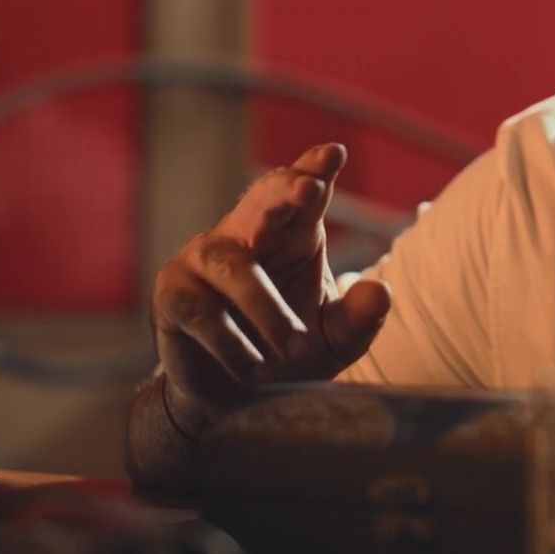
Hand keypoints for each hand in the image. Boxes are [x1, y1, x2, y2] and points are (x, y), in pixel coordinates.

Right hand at [150, 143, 392, 437]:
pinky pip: (201, 309)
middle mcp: (246, 234)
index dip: (314, 168)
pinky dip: (231, 341)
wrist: (235, 400)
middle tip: (310, 189)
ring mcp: (203, 260)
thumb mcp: (336, 341)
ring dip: (266, 308)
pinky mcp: (172, 294)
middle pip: (262, 199)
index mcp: (292, 232)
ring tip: (294, 347)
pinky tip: (250, 366)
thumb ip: (360, 319)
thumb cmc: (290, 354)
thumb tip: (382, 292)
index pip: (304, 192)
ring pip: (233, 265)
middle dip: (285, 190)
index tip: (333, 153)